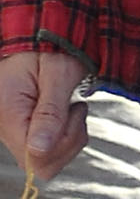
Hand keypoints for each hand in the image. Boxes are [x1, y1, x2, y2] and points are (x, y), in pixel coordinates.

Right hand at [0, 56, 88, 182]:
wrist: (43, 35)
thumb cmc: (51, 47)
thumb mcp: (58, 74)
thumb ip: (50, 113)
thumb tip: (39, 149)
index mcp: (7, 111)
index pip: (34, 157)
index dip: (61, 144)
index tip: (71, 113)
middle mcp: (5, 125)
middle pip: (42, 164)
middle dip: (68, 141)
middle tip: (73, 110)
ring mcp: (12, 130)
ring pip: (48, 159)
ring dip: (69, 137)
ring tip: (68, 107)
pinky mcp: (23, 130)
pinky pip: (50, 149)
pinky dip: (66, 135)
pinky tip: (65, 112)